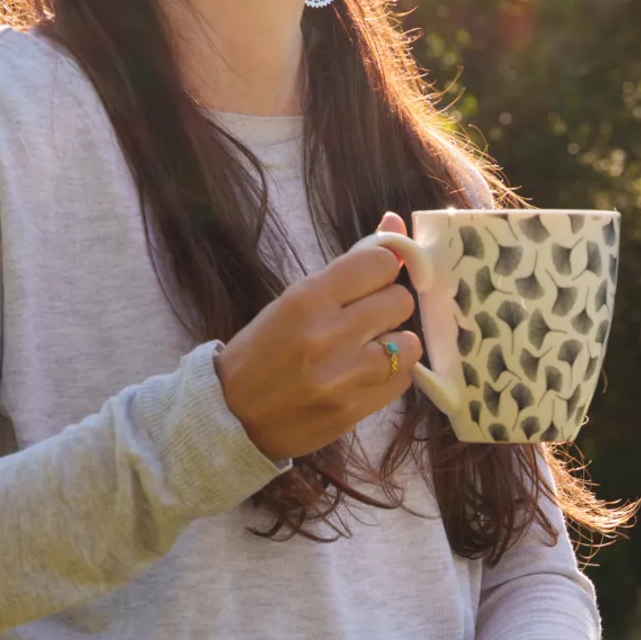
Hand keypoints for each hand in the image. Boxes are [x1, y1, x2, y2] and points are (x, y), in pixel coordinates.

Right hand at [214, 210, 422, 460]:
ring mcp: (344, 376)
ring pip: (410, 343)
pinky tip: (365, 376)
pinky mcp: (355, 409)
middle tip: (366, 318)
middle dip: (388, 306)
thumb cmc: (259, 352)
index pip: (381, 262)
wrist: (230, 417)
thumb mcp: (293, 300)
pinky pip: (402, 380)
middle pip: (401, 300)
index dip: (382, 269)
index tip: (370, 282)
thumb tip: (394, 221)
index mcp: (307, 298)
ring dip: (394, 344)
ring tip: (367, 351)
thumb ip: (347, 266)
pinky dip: (391, 376)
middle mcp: (328, 334)